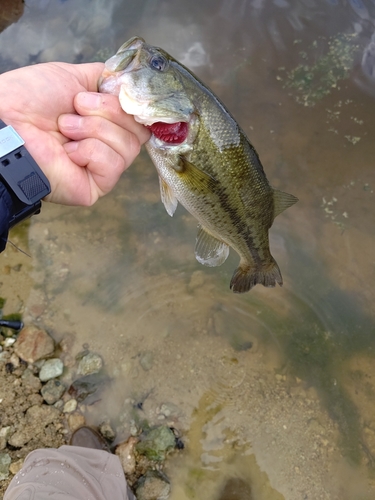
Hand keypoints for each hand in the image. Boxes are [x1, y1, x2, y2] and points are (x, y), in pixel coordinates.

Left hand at [0, 62, 149, 204]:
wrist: (10, 121)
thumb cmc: (33, 99)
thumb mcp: (73, 76)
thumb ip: (107, 79)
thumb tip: (132, 84)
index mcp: (106, 121)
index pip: (139, 117)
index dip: (132, 104)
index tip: (118, 92)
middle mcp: (108, 145)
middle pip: (138, 131)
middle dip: (108, 112)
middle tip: (77, 107)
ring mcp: (104, 168)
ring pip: (129, 147)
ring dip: (94, 129)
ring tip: (65, 128)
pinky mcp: (97, 186)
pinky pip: (113, 164)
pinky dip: (90, 151)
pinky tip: (68, 152)